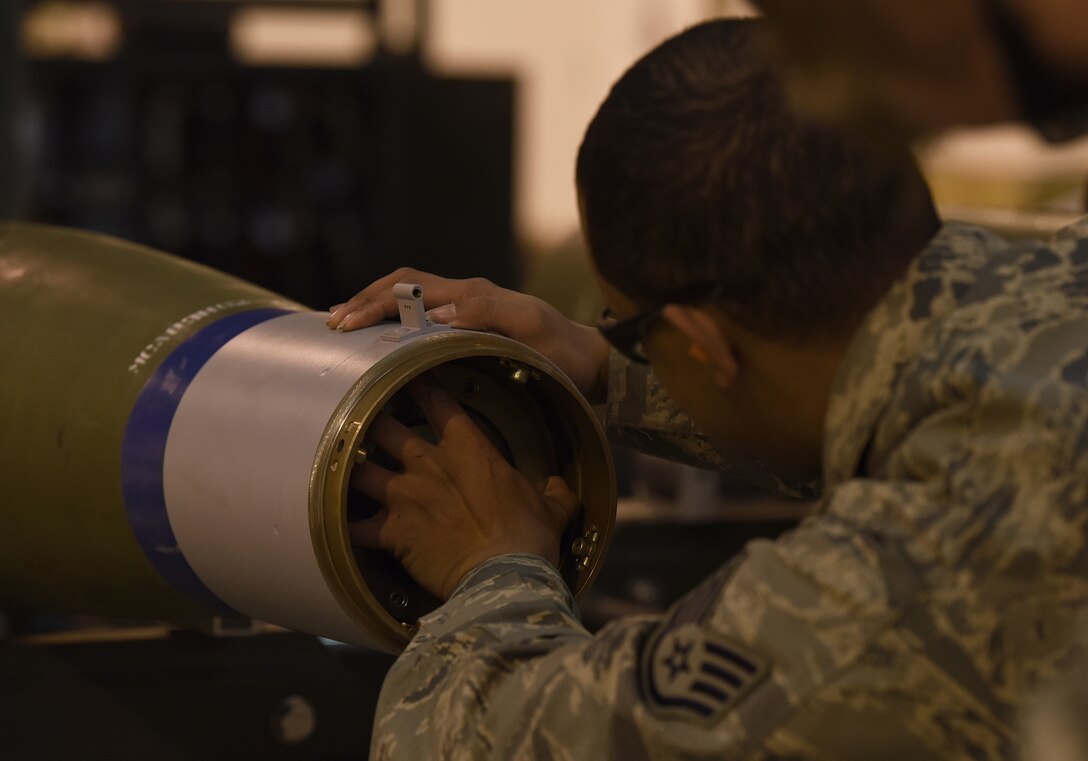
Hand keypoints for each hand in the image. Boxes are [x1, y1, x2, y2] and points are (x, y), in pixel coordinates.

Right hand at [327, 268, 610, 403]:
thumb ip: (486, 311)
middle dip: (365, 300)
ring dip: (375, 306)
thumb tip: (433, 312)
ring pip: (409, 297)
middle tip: (333, 323)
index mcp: (473, 293)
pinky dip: (394, 320)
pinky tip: (380, 337)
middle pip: (402, 285)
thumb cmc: (563, 348)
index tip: (346, 322)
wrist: (590, 361)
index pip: (410, 287)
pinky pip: (423, 316)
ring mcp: (466, 310)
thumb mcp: (531, 326)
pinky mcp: (470, 326)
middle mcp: (465, 296)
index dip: (375, 302)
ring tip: (343, 323)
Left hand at [348, 378, 581, 599]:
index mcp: (468, 448)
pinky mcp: (392, 530)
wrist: (504, 573)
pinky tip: (333, 525)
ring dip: (350, 468)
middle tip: (363, 417)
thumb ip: (553, 492)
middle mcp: (429, 463)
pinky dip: (344, 526)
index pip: (439, 404)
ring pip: (362, 471)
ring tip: (339, 462)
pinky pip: (356, 526)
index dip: (422, 387)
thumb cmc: (528, 535)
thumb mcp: (552, 508)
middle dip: (372, 422)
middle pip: (387, 429)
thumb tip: (558, 486)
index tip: (410, 379)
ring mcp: (405, 495)